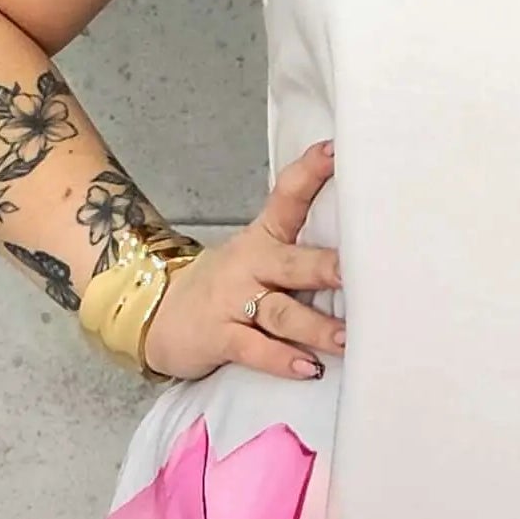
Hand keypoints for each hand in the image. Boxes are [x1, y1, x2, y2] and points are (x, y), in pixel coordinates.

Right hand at [140, 135, 344, 382]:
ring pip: (281, 312)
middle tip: (357, 270)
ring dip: (316, 325)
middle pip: (293, 262)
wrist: (154, 312)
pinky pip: (255, 349)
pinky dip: (282, 359)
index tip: (335, 151)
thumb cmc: (225, 288)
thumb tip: (365, 256)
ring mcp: (233, 301)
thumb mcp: (256, 257)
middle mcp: (251, 265)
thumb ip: (301, 255)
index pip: (286, 197)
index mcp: (263, 238)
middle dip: (325, 266)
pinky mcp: (220, 337)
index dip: (310, 173)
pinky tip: (307, 367)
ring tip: (347, 337)